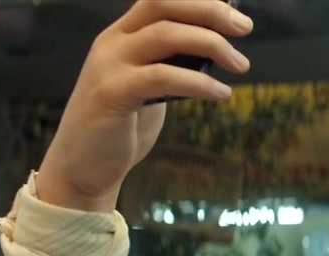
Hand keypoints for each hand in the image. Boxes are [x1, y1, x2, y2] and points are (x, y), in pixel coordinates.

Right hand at [36, 0, 252, 211]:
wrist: (82, 166)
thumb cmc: (124, 124)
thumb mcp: (150, 84)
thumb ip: (173, 62)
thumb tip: (218, 49)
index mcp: (122, 35)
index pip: (160, 0)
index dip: (200, 2)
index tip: (236, 17)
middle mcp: (112, 42)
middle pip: (162, 6)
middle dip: (209, 11)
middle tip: (245, 28)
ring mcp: (108, 65)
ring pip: (165, 35)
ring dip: (211, 44)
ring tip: (240, 65)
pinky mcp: (111, 93)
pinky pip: (162, 77)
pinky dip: (198, 82)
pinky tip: (221, 93)